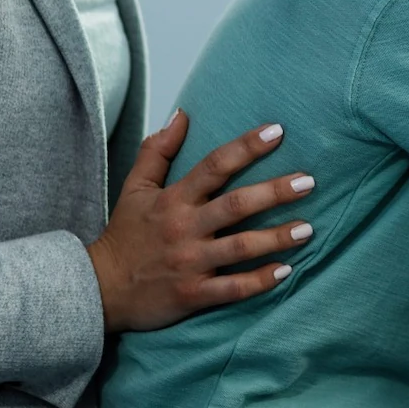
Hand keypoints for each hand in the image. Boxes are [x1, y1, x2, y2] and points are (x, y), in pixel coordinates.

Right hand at [86, 111, 314, 333]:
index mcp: (174, 200)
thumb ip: (157, 150)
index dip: (246, 147)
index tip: (278, 131)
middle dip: (274, 192)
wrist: (100, 290)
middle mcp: (184, 228)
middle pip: (236, 205)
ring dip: (276, 238)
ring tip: (308, 228)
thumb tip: (182, 113)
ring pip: (240, 248)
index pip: (215, 165)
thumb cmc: (124, 235)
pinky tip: (286, 270)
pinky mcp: (193, 295)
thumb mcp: (135, 188)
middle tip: (309, 181)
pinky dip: (259, 281)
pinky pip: (232, 289)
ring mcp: (190, 263)